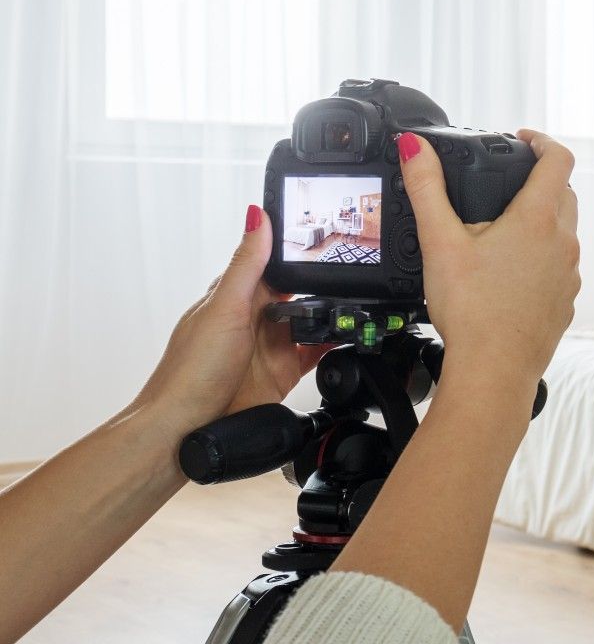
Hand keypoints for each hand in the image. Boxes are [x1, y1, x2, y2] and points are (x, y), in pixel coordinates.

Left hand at [132, 207, 332, 437]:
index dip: (296, 248)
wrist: (185, 428)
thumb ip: (248, 265)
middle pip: (298, 291)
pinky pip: (317, 353)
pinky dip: (335, 345)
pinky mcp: (284, 373)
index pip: (271, 262)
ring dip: (331, 315)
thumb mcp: (224, 308)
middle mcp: (254, 318)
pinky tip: (349, 338)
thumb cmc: (191, 370)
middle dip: (323, 283)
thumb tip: (257, 216)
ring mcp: (270, 346)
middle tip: (355, 271)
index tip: (326, 231)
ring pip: (310, 321)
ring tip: (357, 305)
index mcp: (235, 295)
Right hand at [398, 130, 580, 399]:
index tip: (522, 139)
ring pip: (564, 230)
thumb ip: (427, 188)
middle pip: (563, 192)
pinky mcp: (566, 300)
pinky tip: (510, 270)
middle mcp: (564, 242)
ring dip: (542, 219)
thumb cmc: (471, 311)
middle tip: (507, 181)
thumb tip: (414, 147)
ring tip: (503, 227)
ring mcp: (570, 273)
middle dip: (538, 179)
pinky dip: (542, 255)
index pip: (558, 159)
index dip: (541, 141)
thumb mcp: (440, 242)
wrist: (494, 371)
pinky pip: (560, 265)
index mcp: (539, 219)